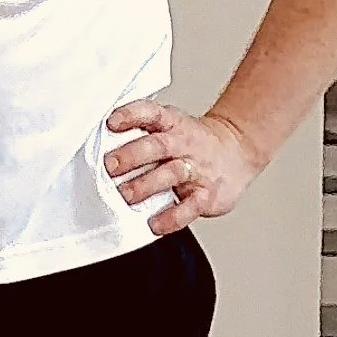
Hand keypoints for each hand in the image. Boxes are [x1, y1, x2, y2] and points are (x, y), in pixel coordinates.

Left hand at [102, 100, 263, 236]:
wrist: (237, 151)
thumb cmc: (192, 142)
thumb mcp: (171, 126)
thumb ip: (141, 133)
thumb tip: (99, 144)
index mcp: (172, 124)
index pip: (151, 113)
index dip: (131, 115)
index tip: (111, 122)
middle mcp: (184, 144)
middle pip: (158, 145)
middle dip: (132, 155)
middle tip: (110, 166)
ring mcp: (197, 169)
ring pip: (172, 173)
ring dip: (146, 185)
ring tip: (126, 196)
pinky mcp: (207, 195)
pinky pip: (190, 207)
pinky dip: (172, 217)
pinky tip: (155, 223)